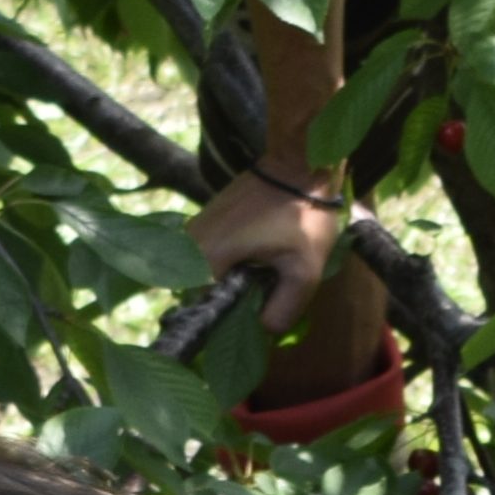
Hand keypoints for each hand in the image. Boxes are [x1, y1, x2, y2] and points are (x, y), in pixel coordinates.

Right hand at [191, 170, 347, 332]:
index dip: (225, 318)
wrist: (299, 164)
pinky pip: (208, 253)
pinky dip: (229, 262)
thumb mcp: (304, 270)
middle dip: (229, 299)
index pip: (200, 307)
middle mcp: (190, 242)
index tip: (251, 316)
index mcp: (207, 256)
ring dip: (229, 280)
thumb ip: (283, 308)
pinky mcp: (206, 217)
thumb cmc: (303, 217)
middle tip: (262, 297)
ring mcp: (195, 226)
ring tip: (261, 276)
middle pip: (199, 290)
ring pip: (203, 271)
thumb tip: (264, 330)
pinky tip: (256, 259)